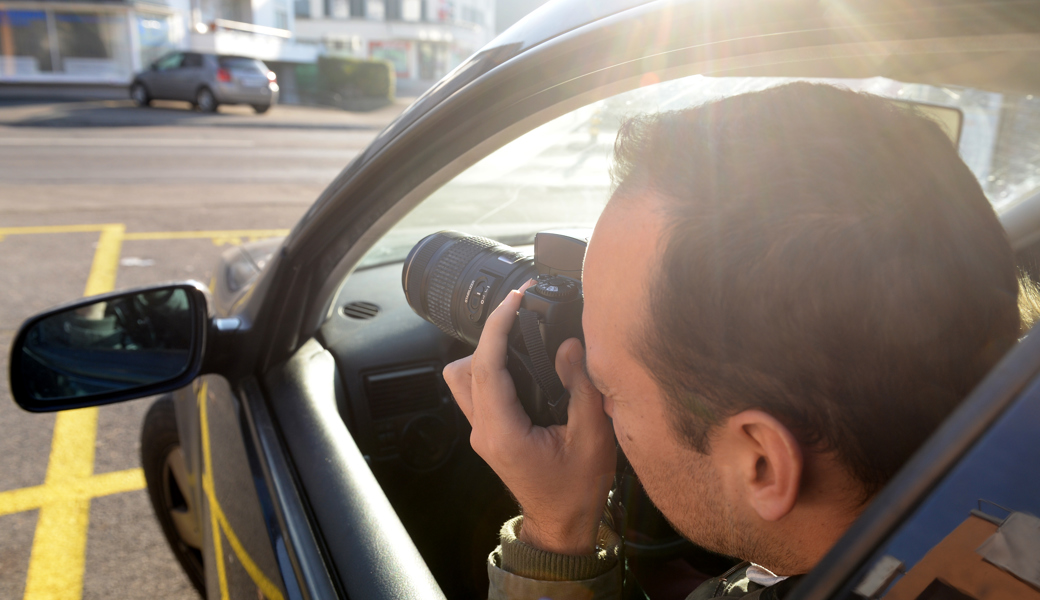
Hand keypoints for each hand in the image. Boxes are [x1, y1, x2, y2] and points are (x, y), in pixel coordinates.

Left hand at [443, 282, 616, 555]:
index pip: (485, 365)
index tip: (515, 299)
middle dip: (490, 335)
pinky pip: (478, 390)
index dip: (497, 326)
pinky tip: (521, 361)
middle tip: (520, 314)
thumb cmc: (577, 490)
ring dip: (486, 353)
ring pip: (464, 379)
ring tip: (520, 336)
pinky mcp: (489, 433)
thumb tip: (570, 345)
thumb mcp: (592, 437)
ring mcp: (483, 433)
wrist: (563, 525)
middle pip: (463, 367)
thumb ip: (580, 387)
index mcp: (503, 431)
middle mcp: (484, 431)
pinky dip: (492, 368)